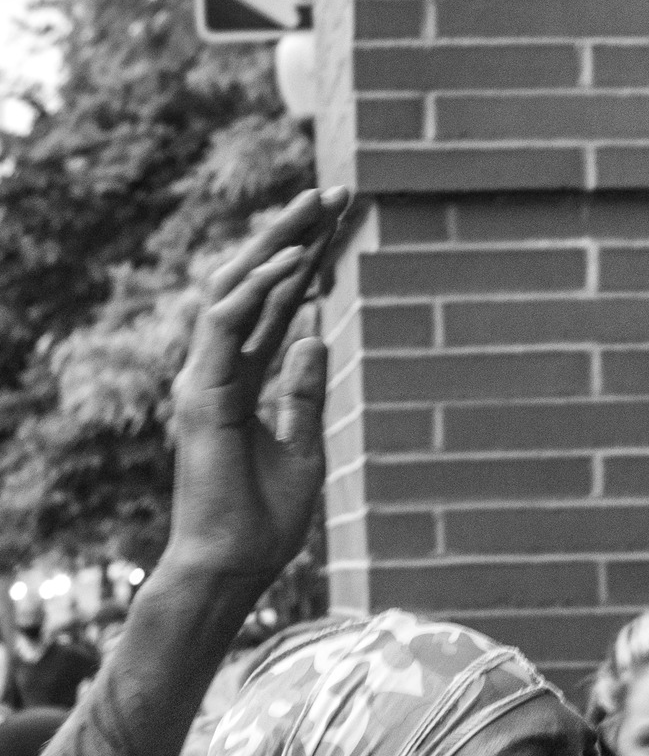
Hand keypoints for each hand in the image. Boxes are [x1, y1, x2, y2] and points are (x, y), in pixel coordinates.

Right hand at [162, 187, 347, 587]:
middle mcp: (217, 368)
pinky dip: (256, 291)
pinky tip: (291, 262)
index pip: (275, 301)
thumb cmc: (264, 519)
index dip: (307, 257)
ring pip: (232, 290)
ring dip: (274, 245)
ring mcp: (203, 378)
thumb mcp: (302, 446)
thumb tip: (314, 338)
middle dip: (292, 233)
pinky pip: (222, 327)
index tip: (342, 220)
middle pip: (254, 283)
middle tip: (334, 192)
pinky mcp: (200, 395)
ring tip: (314, 208)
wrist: (235, 564)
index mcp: (240, 378)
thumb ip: (302, 393)